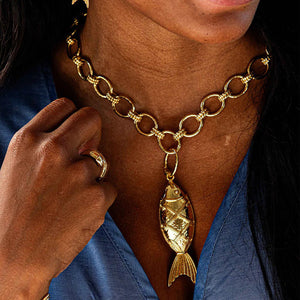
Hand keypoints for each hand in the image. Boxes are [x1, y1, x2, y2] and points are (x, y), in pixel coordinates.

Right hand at [0, 98, 116, 298]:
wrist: (13, 258)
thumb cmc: (12, 213)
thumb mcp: (17, 167)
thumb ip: (44, 145)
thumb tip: (81, 138)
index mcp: (29, 140)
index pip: (64, 106)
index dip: (73, 117)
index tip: (76, 131)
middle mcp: (53, 150)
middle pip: (91, 117)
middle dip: (93, 131)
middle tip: (88, 149)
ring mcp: (77, 172)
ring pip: (100, 161)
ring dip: (90, 177)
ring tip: (68, 200)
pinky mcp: (97, 196)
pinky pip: (108, 187)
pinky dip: (98, 198)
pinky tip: (78, 213)